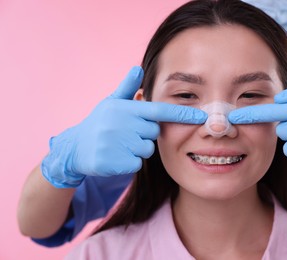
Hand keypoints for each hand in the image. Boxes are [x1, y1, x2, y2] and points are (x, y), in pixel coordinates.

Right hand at [42, 66, 206, 187]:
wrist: (74, 149)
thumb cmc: (98, 123)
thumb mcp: (110, 103)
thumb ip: (126, 88)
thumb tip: (137, 68)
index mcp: (124, 109)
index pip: (159, 111)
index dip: (182, 114)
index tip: (201, 116)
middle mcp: (120, 124)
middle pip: (154, 133)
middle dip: (144, 134)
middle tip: (126, 133)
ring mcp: (116, 144)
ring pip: (146, 150)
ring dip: (137, 149)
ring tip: (119, 145)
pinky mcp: (112, 163)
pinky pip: (136, 164)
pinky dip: (129, 162)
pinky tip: (115, 157)